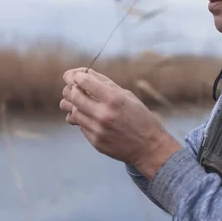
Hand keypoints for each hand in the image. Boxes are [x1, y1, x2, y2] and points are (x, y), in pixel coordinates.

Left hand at [59, 68, 181, 178]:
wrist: (149, 147)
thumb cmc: (140, 117)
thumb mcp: (127, 96)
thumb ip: (106, 85)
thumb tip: (85, 74)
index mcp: (114, 99)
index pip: (84, 82)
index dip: (77, 76)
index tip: (77, 76)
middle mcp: (104, 114)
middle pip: (75, 96)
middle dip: (73, 89)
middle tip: (75, 88)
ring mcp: (98, 130)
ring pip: (74, 112)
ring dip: (74, 105)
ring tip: (80, 102)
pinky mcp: (95, 142)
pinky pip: (81, 126)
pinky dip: (82, 119)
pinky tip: (89, 116)